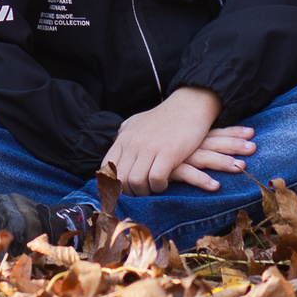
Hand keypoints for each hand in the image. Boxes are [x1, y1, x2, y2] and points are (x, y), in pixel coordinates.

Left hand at [102, 87, 230, 193]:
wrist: (189, 104)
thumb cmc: (164, 117)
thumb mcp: (137, 122)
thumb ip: (124, 134)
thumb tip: (115, 145)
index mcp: (124, 138)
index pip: (107, 168)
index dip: (114, 183)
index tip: (125, 188)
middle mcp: (133, 143)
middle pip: (121, 179)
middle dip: (130, 191)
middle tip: (142, 191)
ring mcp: (150, 148)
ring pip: (136, 181)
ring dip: (145, 191)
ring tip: (153, 188)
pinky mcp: (168, 153)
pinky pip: (156, 179)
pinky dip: (159, 186)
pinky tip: (164, 183)